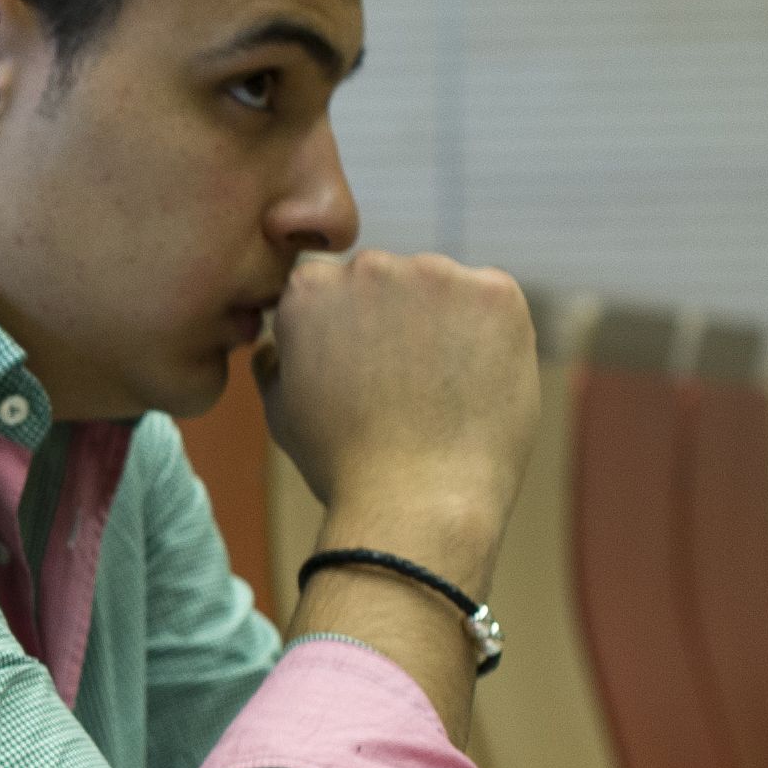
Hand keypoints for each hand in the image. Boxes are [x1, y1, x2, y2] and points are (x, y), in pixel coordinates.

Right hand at [255, 248, 536, 573]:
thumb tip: (273, 345)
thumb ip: (274, 362)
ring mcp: (437, 274)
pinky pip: (492, 304)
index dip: (348, 335)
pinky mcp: (495, 293)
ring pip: (443, 290)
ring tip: (441, 392)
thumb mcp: (281, 411)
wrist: (417, 501)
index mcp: (309, 289)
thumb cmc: (344, 465)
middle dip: (397, 320)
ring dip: (443, 325)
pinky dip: (489, 336)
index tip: (359, 377)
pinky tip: (474, 383)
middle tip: (404, 388)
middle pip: (389, 281)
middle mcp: (369, 266)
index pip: (333, 289)